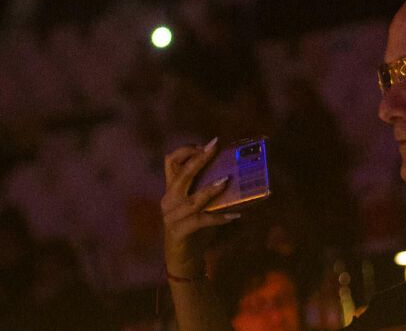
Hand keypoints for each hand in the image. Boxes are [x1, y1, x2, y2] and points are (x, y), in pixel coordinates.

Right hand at [161, 138, 236, 278]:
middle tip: (215, 146)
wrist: (183, 260)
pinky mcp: (179, 232)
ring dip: (211, 189)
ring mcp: (171, 217)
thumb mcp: (200, 206)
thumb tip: (238, 173)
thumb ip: (209, 190)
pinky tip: (234, 216)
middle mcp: (168, 200)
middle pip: (182, 173)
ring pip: (193, 199)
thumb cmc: (196, 229)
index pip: (170, 162)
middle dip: (199, 158)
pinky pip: (201, 221)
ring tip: (227, 181)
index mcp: (171, 189)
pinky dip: (219, 218)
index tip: (205, 145)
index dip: (186, 150)